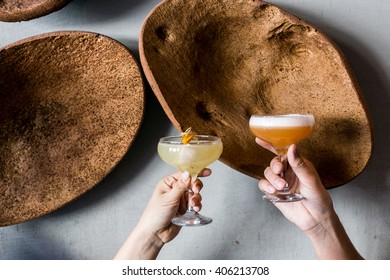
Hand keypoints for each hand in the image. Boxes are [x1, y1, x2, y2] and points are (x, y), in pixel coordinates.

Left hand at [114, 169, 210, 258]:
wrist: (155, 234)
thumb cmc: (155, 215)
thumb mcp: (169, 198)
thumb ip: (180, 186)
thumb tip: (188, 174)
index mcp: (168, 183)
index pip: (184, 174)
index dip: (195, 172)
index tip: (207, 172)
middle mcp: (175, 190)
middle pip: (191, 183)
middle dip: (196, 187)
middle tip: (196, 191)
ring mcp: (180, 199)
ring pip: (194, 194)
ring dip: (196, 198)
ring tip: (193, 205)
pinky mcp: (185, 209)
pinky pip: (195, 204)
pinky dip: (197, 206)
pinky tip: (195, 209)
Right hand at [255, 138, 361, 258]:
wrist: (315, 219)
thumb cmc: (318, 198)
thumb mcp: (310, 180)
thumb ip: (299, 164)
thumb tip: (292, 147)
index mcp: (297, 164)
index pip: (283, 151)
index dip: (270, 144)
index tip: (259, 139)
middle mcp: (288, 171)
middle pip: (273, 162)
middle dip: (274, 166)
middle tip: (279, 171)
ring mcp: (280, 182)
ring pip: (267, 173)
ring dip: (272, 178)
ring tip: (281, 187)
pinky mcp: (274, 192)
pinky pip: (263, 184)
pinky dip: (266, 186)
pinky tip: (274, 191)